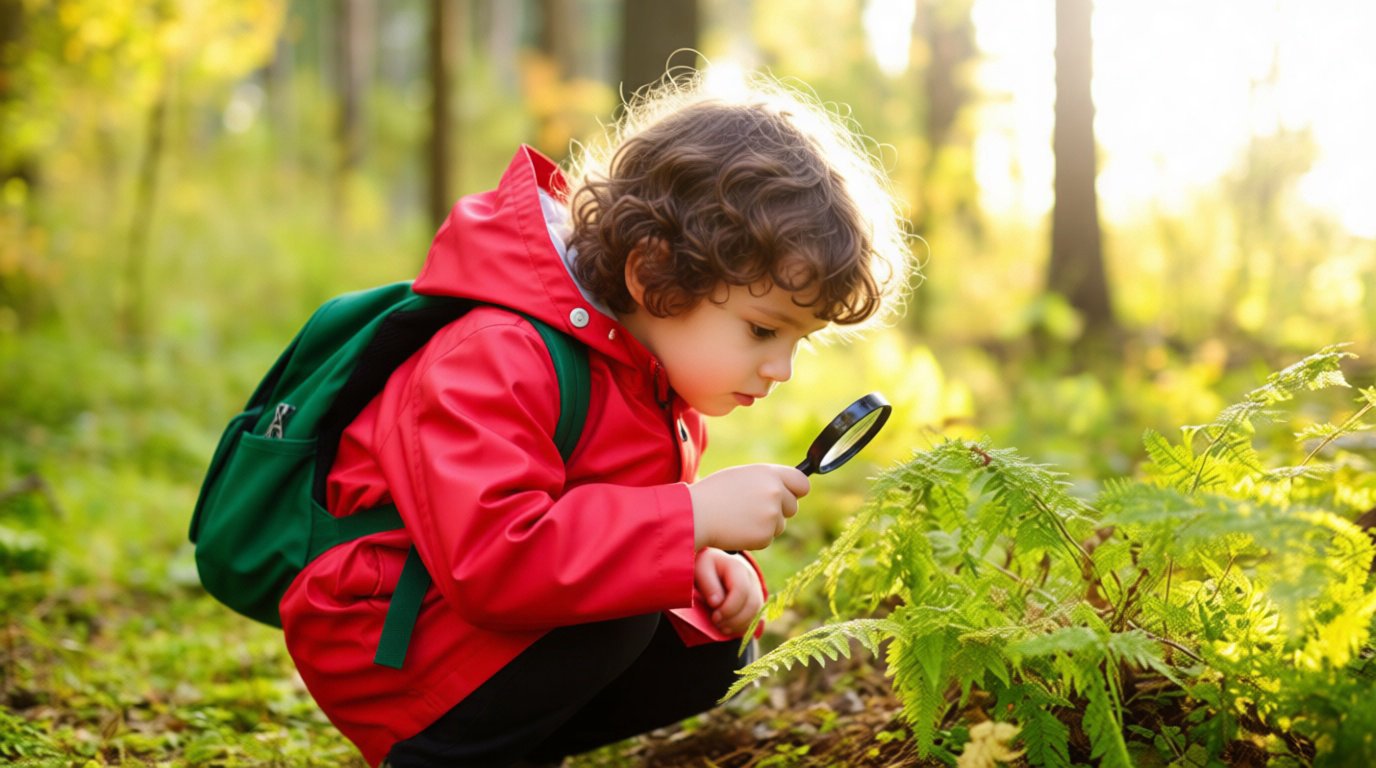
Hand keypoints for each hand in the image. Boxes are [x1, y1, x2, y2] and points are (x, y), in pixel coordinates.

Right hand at [689, 464, 808, 550]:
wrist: (697, 514)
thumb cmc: (715, 493)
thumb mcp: (742, 476)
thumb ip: (766, 481)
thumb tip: (785, 490)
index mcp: (770, 474)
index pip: (802, 483)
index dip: (795, 491)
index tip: (789, 496)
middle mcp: (775, 493)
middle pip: (793, 507)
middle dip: (779, 510)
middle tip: (753, 510)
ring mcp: (772, 515)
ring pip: (780, 525)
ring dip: (766, 525)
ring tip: (740, 518)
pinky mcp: (765, 536)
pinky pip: (767, 538)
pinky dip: (755, 537)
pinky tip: (737, 529)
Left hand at [695, 548, 763, 636]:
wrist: (716, 565)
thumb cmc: (706, 568)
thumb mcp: (701, 570)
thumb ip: (708, 585)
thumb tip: (716, 603)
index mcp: (737, 568)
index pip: (741, 591)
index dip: (729, 608)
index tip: (714, 617)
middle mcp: (751, 579)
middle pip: (752, 604)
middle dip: (734, 620)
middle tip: (717, 623)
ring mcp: (756, 590)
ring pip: (756, 613)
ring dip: (739, 625)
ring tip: (721, 627)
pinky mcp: (756, 601)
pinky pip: (756, 618)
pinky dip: (743, 627)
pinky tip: (729, 628)